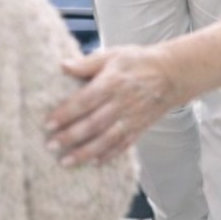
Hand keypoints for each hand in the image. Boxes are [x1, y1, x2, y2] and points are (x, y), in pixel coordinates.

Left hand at [46, 45, 180, 165]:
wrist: (172, 74)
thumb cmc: (138, 61)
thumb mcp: (112, 55)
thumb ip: (87, 63)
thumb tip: (63, 65)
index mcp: (112, 82)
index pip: (85, 101)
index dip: (66, 113)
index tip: (48, 123)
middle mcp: (121, 103)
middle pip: (93, 124)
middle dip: (71, 137)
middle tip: (51, 146)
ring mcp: (132, 118)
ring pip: (106, 139)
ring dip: (85, 152)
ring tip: (66, 162)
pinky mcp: (140, 128)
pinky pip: (123, 145)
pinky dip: (109, 156)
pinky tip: (94, 163)